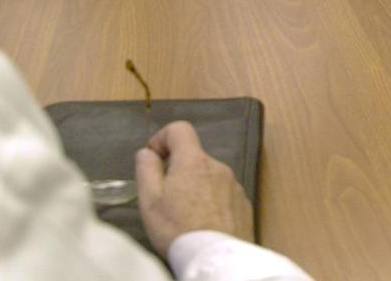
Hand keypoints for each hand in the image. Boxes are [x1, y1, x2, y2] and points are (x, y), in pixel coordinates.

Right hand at [136, 121, 253, 254]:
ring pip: (209, 176)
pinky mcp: (244, 204)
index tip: (154, 159)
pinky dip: (211, 202)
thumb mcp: (150, 201)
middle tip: (165, 197)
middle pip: (194, 156)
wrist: (216, 260)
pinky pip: (223, 194)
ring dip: (195, 187)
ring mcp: (234, 185)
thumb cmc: (178, 230)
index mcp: (194, 161)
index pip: (180, 129)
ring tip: (185, 216)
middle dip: (177, 169)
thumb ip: (146, 170)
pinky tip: (203, 224)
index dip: (163, 138)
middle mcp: (218, 167)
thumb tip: (147, 152)